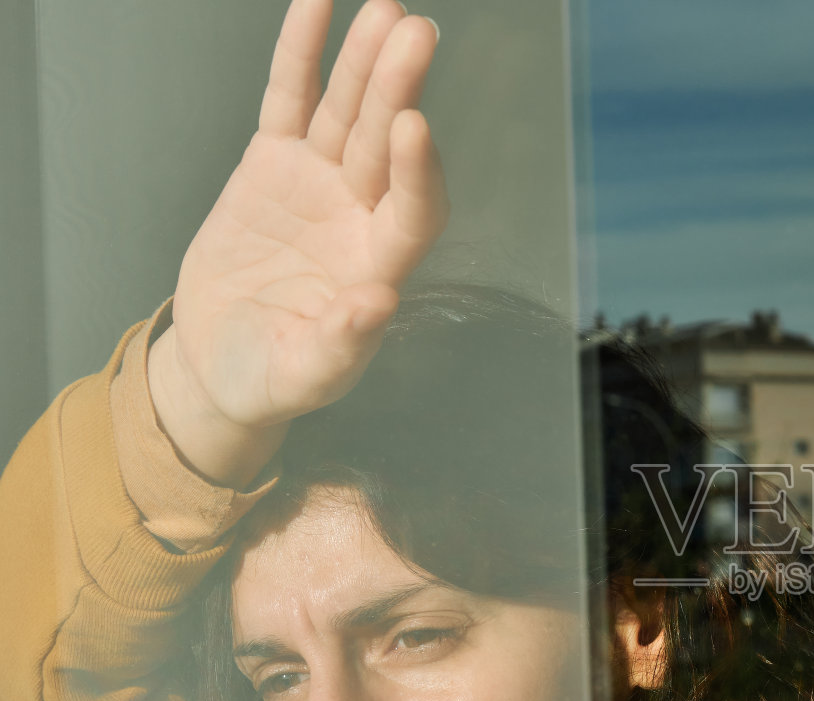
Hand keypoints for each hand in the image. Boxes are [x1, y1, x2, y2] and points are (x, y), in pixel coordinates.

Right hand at [149, 0, 447, 487]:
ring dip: (365, 63)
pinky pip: (292, 100)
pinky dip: (303, 55)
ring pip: (348, 113)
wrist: (222, 363)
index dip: (419, 172)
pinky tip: (319, 6)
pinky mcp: (276, 164)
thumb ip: (342, 346)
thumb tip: (377, 304)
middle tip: (414, 33)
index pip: (415, 211)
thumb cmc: (273, 378)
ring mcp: (322, 185)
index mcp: (380, 267)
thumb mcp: (304, 375)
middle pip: (387, 146)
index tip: (416, 127)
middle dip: (399, 91)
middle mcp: (361, 217)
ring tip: (384, 10)